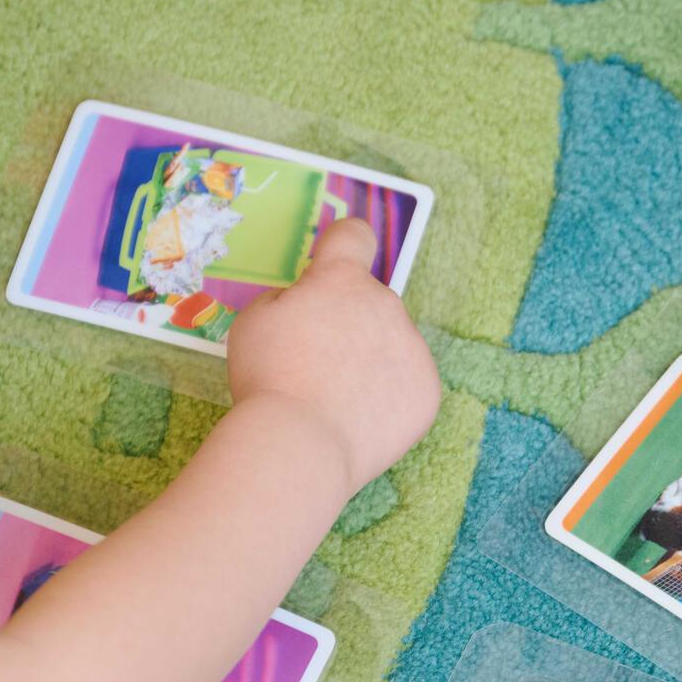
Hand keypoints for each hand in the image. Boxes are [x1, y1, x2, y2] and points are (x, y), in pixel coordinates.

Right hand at [224, 219, 441, 492]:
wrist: (302, 445)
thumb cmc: (268, 378)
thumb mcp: (254, 322)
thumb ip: (286, 300)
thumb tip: (306, 306)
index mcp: (341, 280)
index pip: (354, 236)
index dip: (343, 245)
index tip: (334, 261)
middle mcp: (385, 303)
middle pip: (369, 302)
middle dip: (347, 323)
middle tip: (313, 365)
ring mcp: (412, 348)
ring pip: (391, 344)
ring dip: (369, 361)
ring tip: (335, 400)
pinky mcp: (427, 391)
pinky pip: (407, 385)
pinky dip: (387, 399)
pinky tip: (358, 420)